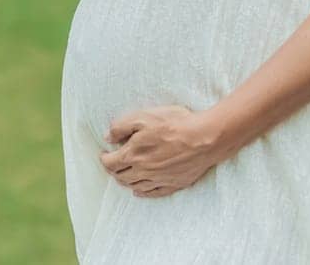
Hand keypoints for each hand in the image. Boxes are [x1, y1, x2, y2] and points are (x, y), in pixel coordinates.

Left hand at [100, 104, 223, 197]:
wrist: (205, 138)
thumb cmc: (175, 124)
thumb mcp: (144, 117)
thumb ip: (122, 127)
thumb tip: (108, 138)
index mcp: (134, 155)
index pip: (110, 163)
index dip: (104, 159)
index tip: (104, 154)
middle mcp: (143, 171)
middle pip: (121, 177)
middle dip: (113, 170)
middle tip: (112, 164)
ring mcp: (159, 180)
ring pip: (135, 186)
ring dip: (125, 181)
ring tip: (123, 175)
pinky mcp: (173, 184)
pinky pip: (152, 193)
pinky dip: (143, 192)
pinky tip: (139, 190)